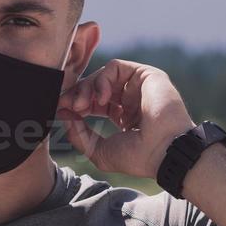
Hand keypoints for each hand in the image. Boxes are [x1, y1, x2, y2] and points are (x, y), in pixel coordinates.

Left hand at [56, 59, 195, 178]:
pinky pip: (116, 68)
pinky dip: (101, 80)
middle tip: (67, 106)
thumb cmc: (138, 157)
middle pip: (97, 87)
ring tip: (80, 105)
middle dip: (77, 95)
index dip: (76, 105)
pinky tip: (99, 98)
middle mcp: (132, 100)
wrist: (164, 151)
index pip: (95, 104)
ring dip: (86, 88)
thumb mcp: (99, 151)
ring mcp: (139, 87)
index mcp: (125, 117)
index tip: (60, 112)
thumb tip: (66, 117)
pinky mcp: (146, 75)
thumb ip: (79, 135)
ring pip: (104, 76)